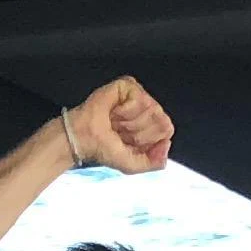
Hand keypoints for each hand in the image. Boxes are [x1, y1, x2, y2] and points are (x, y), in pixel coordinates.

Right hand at [60, 75, 174, 175]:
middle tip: (120, 132)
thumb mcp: (133, 165)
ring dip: (129, 122)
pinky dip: (125, 110)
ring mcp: (138, 95)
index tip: (130, 142)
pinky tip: (114, 112)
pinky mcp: (127, 85)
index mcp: (151, 127)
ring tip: (115, 122)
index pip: (167, 132)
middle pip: (161, 120)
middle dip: (138, 132)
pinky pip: (139, 99)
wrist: (83, 139)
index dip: (148, 140)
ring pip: (151, 109)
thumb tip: (166, 144)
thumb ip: (155, 162)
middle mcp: (147, 109)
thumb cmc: (103, 149)